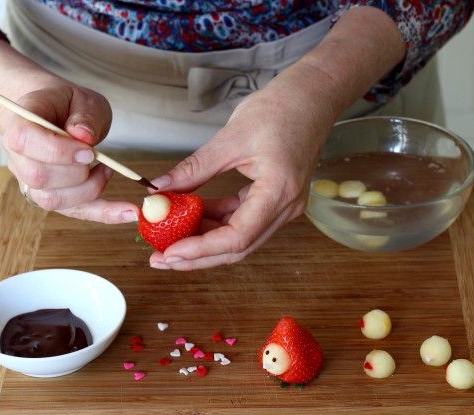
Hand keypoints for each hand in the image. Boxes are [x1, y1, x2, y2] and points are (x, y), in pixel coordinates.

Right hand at [3, 83, 137, 222]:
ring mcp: (30, 181)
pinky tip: (129, 212)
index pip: (24, 140)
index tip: (89, 150)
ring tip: (106, 169)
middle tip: (97, 157)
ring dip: (90, 189)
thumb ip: (84, 115)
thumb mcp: (81, 99)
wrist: (55, 114)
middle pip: (37, 177)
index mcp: (20, 122)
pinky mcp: (52, 197)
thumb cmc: (67, 104)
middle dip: (76, 173)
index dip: (57, 150)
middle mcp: (18, 156)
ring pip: (52, 200)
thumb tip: (84, 136)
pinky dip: (104, 213)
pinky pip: (75, 211)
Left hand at [148, 87, 332, 269]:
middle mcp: (286, 207)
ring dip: (206, 241)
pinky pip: (245, 220)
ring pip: (241, 238)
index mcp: (279, 192)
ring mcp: (284, 206)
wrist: (312, 97)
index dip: (201, 249)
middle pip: (239, 247)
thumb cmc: (280, 109)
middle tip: (161, 258)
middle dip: (198, 256)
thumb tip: (160, 189)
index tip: (169, 252)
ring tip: (170, 238)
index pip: (238, 237)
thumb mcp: (231, 138)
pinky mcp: (277, 199)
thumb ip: (195, 169)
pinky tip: (193, 216)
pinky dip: (218, 222)